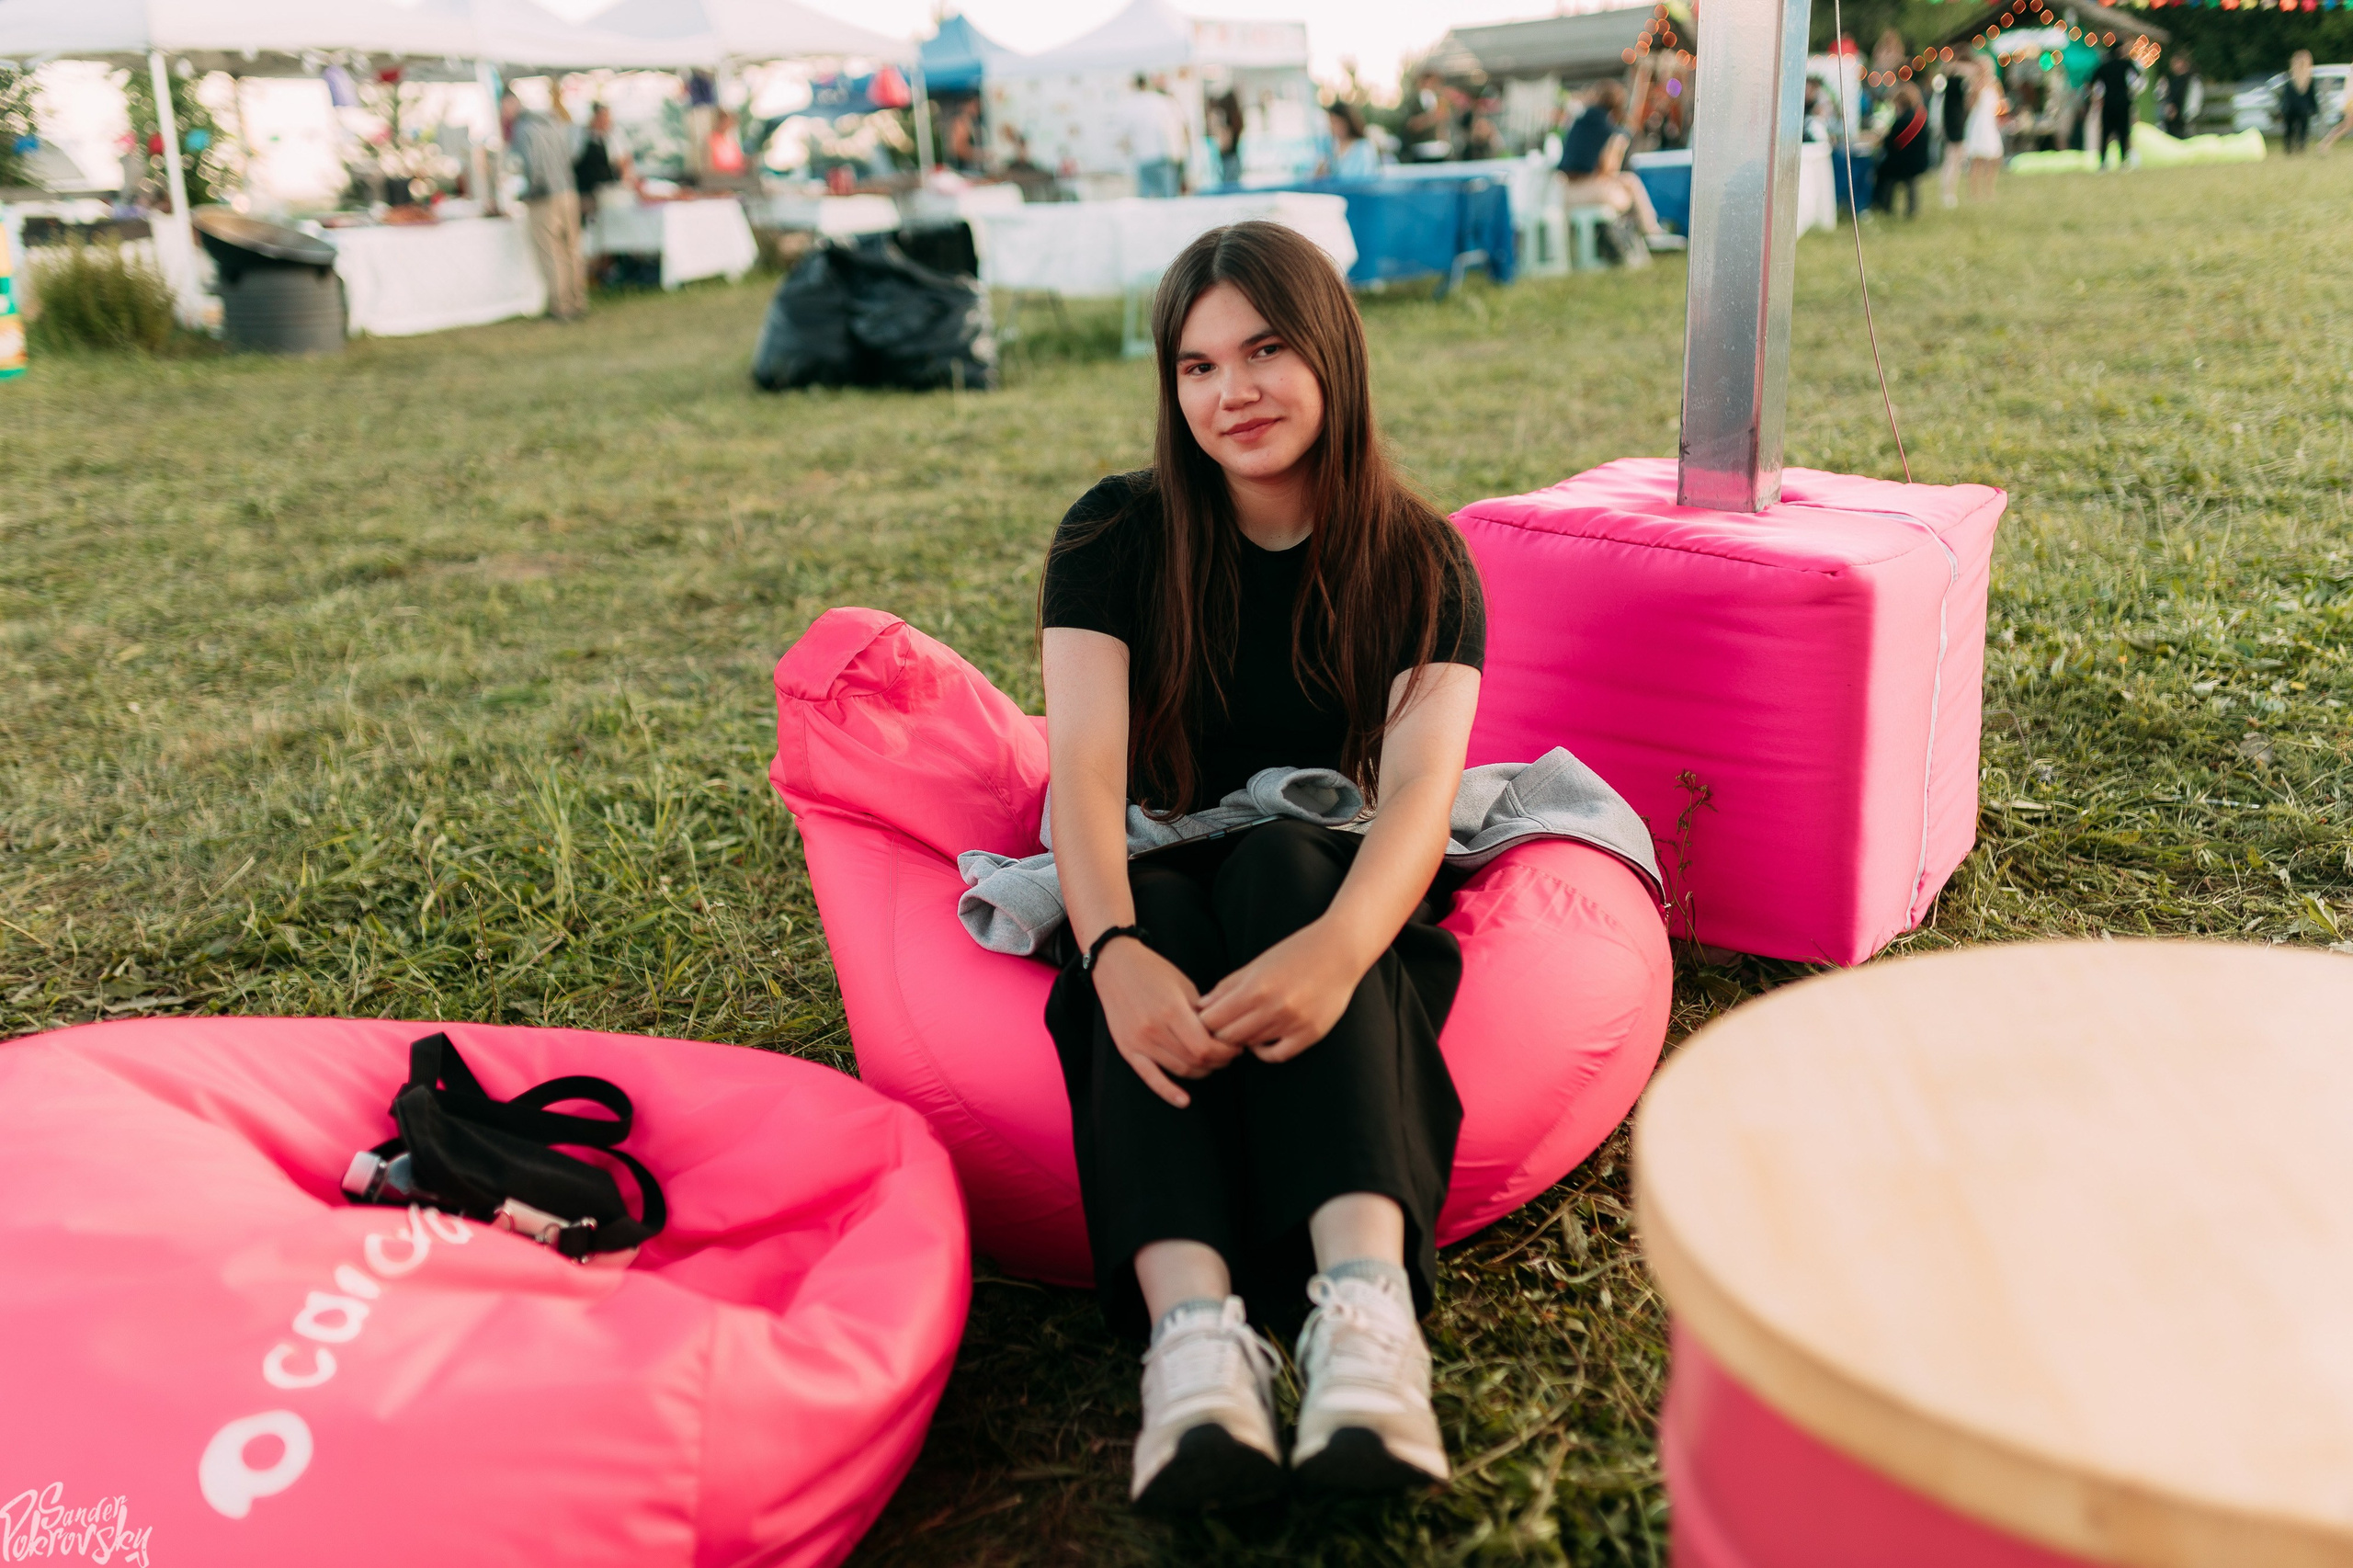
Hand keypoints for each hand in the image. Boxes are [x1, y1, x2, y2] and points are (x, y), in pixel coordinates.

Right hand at [1094, 937, 1241, 1108]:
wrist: (1115, 965)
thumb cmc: (1153, 971)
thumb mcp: (1184, 985)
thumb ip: (1202, 1013)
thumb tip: (1222, 1035)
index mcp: (1171, 1010)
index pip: (1205, 1046)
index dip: (1225, 1051)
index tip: (1235, 1046)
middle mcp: (1154, 1029)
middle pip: (1195, 1060)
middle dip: (1218, 1061)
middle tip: (1228, 1055)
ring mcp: (1139, 1042)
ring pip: (1179, 1070)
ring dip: (1201, 1071)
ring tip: (1212, 1063)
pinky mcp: (1127, 1050)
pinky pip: (1150, 1077)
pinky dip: (1169, 1091)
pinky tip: (1184, 1101)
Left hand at [1195, 919, 1367, 1063]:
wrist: (1339, 951)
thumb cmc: (1295, 953)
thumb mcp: (1257, 964)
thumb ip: (1228, 986)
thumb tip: (1201, 1006)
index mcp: (1255, 988)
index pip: (1212, 1020)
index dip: (1204, 1022)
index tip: (1206, 1018)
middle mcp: (1272, 1008)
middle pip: (1227, 1037)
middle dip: (1218, 1034)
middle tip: (1220, 1029)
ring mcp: (1292, 1023)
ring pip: (1250, 1045)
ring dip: (1241, 1040)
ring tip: (1242, 1028)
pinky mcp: (1310, 1034)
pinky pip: (1277, 1055)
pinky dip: (1263, 1052)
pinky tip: (1261, 1041)